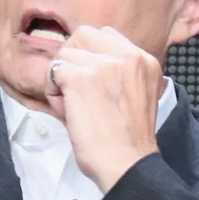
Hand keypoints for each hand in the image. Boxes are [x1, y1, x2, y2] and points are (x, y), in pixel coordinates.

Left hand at [48, 26, 162, 190]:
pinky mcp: (81, 78)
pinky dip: (52, 92)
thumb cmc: (128, 140)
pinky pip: (52, 72)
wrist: (127, 164)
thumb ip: (119, 72)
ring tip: (74, 105)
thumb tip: (84, 62)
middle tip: (77, 89)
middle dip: (73, 59)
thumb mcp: (137, 94)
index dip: (90, 55)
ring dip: (61, 78)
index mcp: (146, 60)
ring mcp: (104, 65)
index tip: (92, 81)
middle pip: (83, 35)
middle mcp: (129, 56)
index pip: (106, 36)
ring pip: (64, 53)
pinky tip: (67, 111)